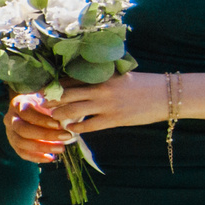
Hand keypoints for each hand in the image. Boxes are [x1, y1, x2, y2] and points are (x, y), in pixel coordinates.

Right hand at [5, 91, 71, 163]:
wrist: (34, 110)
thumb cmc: (43, 104)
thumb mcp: (47, 100)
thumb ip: (53, 106)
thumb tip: (64, 116)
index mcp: (17, 104)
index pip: (26, 113)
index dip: (41, 120)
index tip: (59, 124)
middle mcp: (10, 118)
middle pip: (23, 129)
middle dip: (45, 134)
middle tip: (66, 137)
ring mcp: (10, 132)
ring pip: (21, 143)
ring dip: (42, 147)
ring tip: (61, 148)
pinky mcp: (13, 144)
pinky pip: (22, 153)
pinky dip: (36, 157)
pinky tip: (50, 158)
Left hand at [39, 70, 169, 135]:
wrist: (165, 95)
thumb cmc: (141, 85)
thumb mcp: (118, 76)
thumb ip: (99, 78)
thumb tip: (77, 83)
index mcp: (100, 75)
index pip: (68, 79)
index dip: (52, 85)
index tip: (41, 90)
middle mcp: (100, 88)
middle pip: (65, 94)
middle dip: (49, 101)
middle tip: (40, 105)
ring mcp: (106, 104)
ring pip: (72, 111)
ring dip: (59, 116)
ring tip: (53, 118)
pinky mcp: (113, 119)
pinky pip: (87, 126)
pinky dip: (75, 128)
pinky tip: (70, 129)